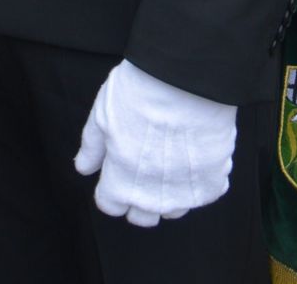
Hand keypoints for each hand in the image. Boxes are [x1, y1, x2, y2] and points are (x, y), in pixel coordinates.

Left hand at [73, 59, 236, 224]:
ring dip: (168, 192)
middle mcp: (153, 198)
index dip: (110, 188)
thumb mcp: (101, 113)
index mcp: (121, 183)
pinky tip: (193, 153)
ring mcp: (185, 195)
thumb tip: (84, 169)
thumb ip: (92, 147)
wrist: (186, 79)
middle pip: (141, 216)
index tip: (115, 170)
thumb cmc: (139, 92)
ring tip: (170, 157)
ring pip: (172, 209)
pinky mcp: (212, 184)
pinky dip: (197, 179)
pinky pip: (202, 194)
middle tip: (142, 164)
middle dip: (137, 197)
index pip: (110, 205)